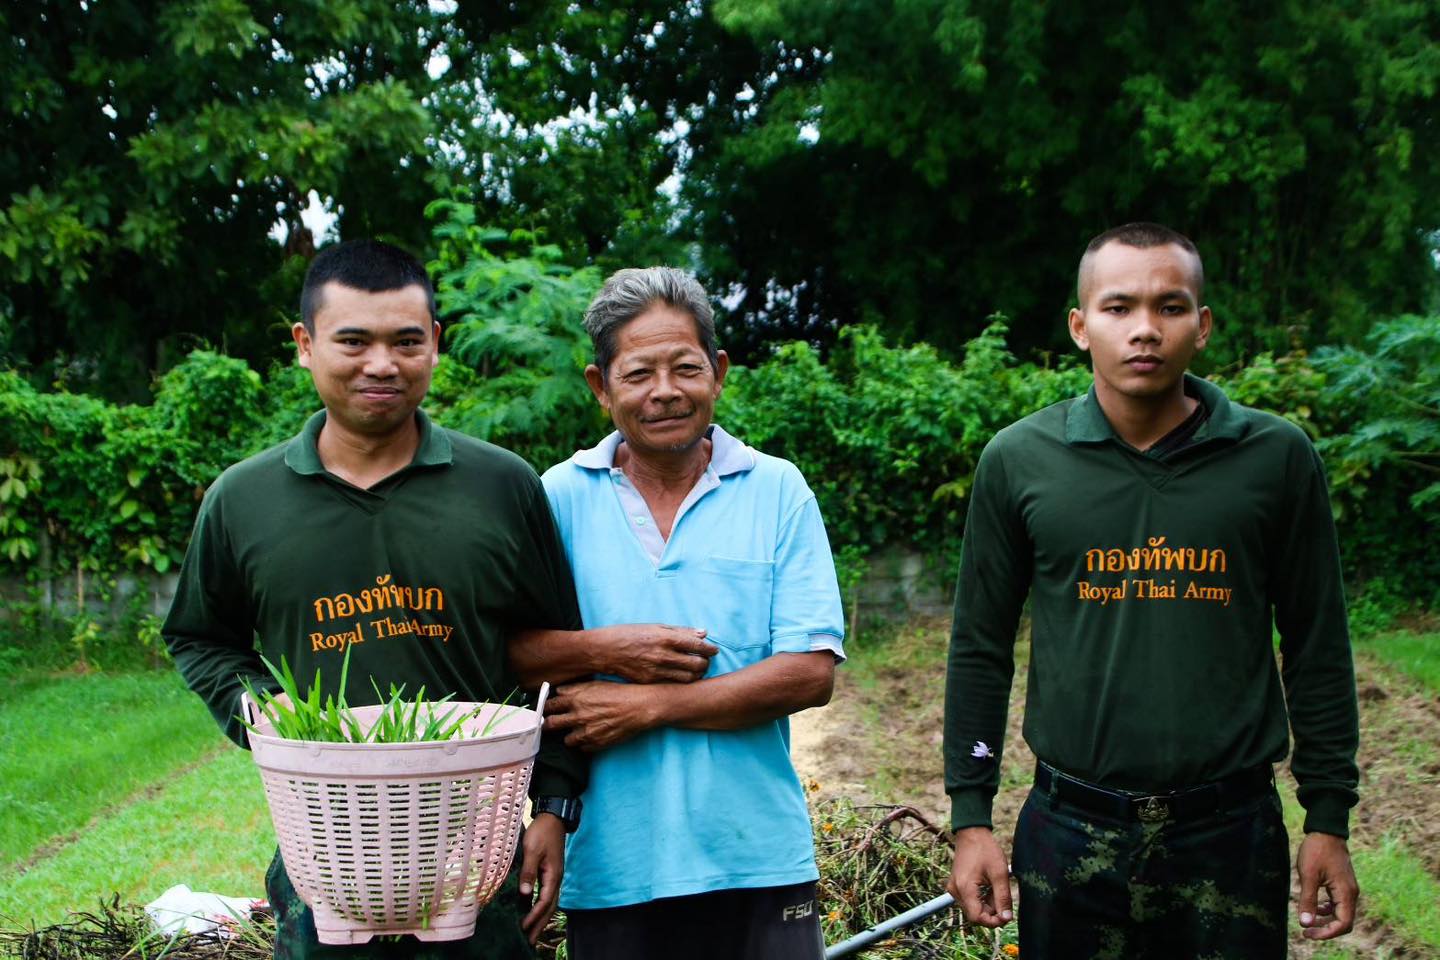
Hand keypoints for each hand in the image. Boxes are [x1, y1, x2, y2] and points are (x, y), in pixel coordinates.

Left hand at [518, 813, 565, 943]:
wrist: (553, 818)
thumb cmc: (542, 832)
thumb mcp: (532, 851)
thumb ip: (529, 872)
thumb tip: (525, 894)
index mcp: (553, 875)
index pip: (544, 901)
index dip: (534, 915)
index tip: (524, 927)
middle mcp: (556, 878)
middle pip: (550, 907)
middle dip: (540, 924)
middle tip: (530, 941)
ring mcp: (555, 876)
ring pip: (550, 903)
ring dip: (541, 918)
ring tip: (532, 932)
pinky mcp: (551, 873)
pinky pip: (547, 895)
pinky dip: (541, 907)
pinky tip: (534, 911)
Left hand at [545, 681, 660, 750]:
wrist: (638, 707)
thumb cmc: (620, 692)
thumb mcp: (595, 684)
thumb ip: (575, 689)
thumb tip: (560, 692)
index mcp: (575, 698)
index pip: (550, 705)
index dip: (546, 708)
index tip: (546, 710)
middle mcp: (577, 715)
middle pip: (551, 724)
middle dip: (549, 725)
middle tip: (551, 725)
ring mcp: (586, 731)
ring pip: (566, 740)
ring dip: (570, 736)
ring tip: (577, 731)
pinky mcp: (596, 743)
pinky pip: (582, 748)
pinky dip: (585, 744)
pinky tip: (592, 736)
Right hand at [598, 624, 717, 683]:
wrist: (605, 650)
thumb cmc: (630, 634)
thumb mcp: (655, 627)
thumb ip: (680, 631)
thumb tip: (703, 632)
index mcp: (665, 637)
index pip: (697, 645)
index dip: (709, 649)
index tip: (713, 650)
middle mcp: (663, 655)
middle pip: (697, 664)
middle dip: (706, 663)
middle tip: (705, 660)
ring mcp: (656, 670)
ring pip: (688, 678)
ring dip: (697, 674)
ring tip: (696, 669)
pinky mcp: (650, 682)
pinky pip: (674, 684)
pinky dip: (682, 680)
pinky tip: (682, 675)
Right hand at [947, 827, 1013, 927]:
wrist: (972, 832)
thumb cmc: (986, 850)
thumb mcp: (999, 874)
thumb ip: (1003, 898)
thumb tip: (1006, 918)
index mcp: (965, 888)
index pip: (976, 917)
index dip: (992, 922)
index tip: (1006, 917)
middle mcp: (955, 890)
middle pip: (974, 914)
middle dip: (991, 912)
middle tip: (1005, 901)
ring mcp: (954, 887)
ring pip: (972, 907)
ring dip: (987, 905)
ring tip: (997, 889)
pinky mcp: (956, 884)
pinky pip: (969, 899)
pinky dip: (981, 898)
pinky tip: (989, 887)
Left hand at [1296, 832, 1357, 939]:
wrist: (1326, 830)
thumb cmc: (1317, 850)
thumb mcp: (1308, 875)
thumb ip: (1308, 900)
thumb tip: (1306, 923)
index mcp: (1346, 893)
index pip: (1343, 924)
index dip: (1326, 933)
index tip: (1308, 933)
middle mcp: (1351, 893)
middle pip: (1344, 922)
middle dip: (1326, 929)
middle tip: (1306, 931)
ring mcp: (1348, 888)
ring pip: (1341, 913)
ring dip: (1326, 920)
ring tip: (1307, 921)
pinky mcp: (1342, 883)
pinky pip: (1338, 903)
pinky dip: (1327, 909)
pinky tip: (1314, 907)